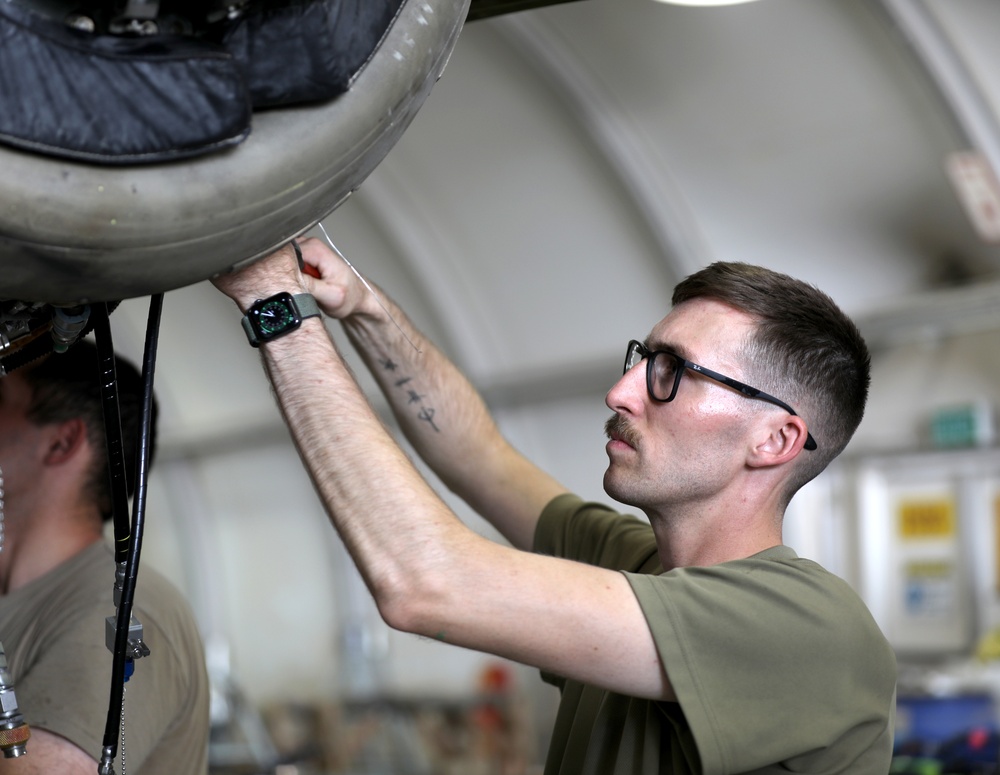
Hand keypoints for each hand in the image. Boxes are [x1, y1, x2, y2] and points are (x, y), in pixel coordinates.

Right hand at [212, 233, 375, 318]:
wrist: (357, 298)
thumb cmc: (349, 297)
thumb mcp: (332, 297)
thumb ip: (311, 287)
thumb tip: (290, 281)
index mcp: (316, 250)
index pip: (282, 250)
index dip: (273, 265)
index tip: (270, 282)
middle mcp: (307, 246)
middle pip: (276, 253)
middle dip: (271, 270)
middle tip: (274, 288)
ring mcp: (302, 252)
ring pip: (276, 260)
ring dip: (274, 274)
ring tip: (279, 289)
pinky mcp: (298, 260)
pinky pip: (281, 265)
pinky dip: (278, 276)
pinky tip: (282, 288)